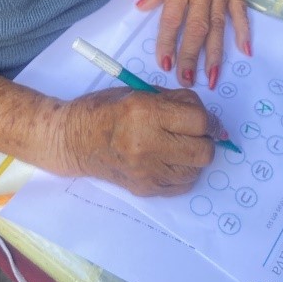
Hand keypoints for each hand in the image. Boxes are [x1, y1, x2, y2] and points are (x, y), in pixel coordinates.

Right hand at [53, 86, 220, 195]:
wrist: (74, 139)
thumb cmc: (105, 109)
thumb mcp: (140, 92)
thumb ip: (175, 101)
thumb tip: (208, 118)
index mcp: (145, 113)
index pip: (199, 121)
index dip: (206, 118)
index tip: (198, 116)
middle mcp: (147, 144)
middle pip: (203, 151)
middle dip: (204, 140)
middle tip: (191, 132)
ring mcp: (146, 171)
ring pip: (195, 170)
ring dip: (193, 157)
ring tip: (177, 145)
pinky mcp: (145, 189)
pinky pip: (182, 185)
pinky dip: (182, 172)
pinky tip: (169, 159)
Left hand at [136, 0, 249, 88]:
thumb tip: (142, 9)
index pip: (172, 19)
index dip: (167, 43)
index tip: (164, 64)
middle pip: (196, 28)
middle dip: (190, 56)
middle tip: (186, 80)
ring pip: (218, 26)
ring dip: (216, 53)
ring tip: (213, 77)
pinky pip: (240, 12)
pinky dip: (244, 32)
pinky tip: (246, 51)